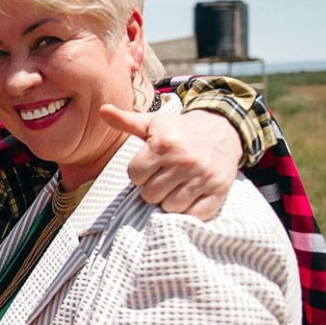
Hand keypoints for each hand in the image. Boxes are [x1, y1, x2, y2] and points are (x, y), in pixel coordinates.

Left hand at [100, 104, 238, 219]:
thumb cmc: (179, 130)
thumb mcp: (153, 123)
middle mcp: (184, 161)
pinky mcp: (220, 190)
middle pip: (150, 195)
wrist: (223, 130)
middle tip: (163, 177)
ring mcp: (204, 177)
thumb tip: (102, 110)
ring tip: (175, 186)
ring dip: (169, 200)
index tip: (149, 167)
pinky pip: (195, 214)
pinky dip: (189, 210)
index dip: (139, 173)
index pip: (134, 176)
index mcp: (164, 145)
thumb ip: (126, 121)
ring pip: (170, 207)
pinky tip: (189, 196)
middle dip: (152, 188)